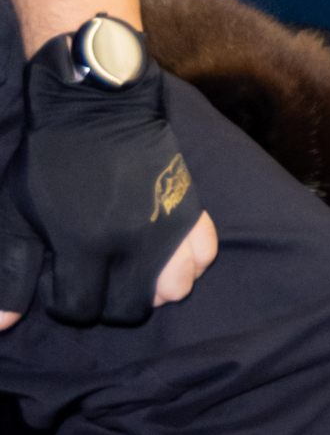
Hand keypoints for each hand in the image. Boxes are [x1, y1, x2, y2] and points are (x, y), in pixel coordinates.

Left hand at [9, 45, 212, 326]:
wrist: (97, 106)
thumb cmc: (48, 160)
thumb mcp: (15, 215)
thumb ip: (10, 273)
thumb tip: (0, 328)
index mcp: (83, 244)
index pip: (81, 309)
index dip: (66, 305)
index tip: (61, 284)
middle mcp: (131, 242)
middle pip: (131, 307)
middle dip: (109, 302)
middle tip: (95, 277)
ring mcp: (168, 225)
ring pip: (174, 289)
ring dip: (151, 288)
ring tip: (131, 269)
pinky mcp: (192, 208)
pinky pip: (204, 256)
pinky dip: (186, 263)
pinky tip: (163, 253)